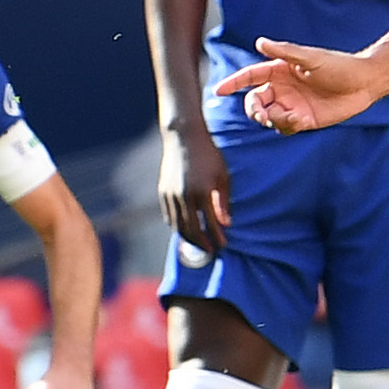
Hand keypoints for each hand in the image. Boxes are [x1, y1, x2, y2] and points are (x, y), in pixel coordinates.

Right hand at [159, 126, 230, 256]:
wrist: (183, 138)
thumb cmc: (209, 156)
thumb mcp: (222, 177)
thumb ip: (223, 202)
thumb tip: (226, 225)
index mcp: (202, 193)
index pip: (210, 224)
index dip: (217, 237)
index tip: (224, 245)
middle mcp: (184, 197)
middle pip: (192, 230)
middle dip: (202, 243)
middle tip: (211, 251)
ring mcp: (171, 195)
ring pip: (178, 225)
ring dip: (188, 237)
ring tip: (199, 243)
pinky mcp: (162, 192)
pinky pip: (169, 216)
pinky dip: (177, 225)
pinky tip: (185, 229)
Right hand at [215, 39, 377, 133]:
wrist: (364, 83)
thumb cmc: (339, 65)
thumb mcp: (311, 58)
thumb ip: (285, 53)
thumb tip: (260, 43)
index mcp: (280, 71)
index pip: (250, 77)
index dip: (234, 83)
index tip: (218, 90)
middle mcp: (282, 89)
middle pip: (255, 102)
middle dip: (254, 109)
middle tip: (263, 114)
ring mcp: (292, 105)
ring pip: (268, 117)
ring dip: (274, 119)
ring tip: (294, 116)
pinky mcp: (303, 119)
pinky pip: (285, 127)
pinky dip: (287, 125)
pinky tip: (302, 120)